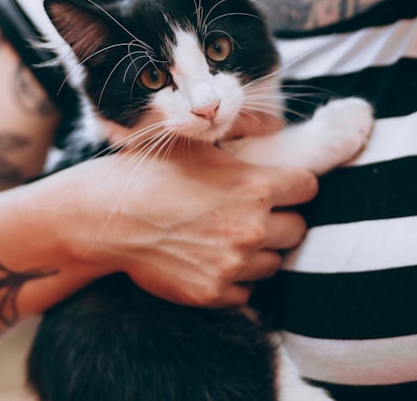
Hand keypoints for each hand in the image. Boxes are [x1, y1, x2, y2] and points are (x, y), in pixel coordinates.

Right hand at [65, 144, 316, 307]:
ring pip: (273, 263)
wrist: (108, 217)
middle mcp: (251, 228)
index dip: (296, 186)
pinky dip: (235, 279)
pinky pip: (246, 291)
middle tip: (256, 214)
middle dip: (282, 220)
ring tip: (229, 237)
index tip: (283, 188)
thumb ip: (243, 131)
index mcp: (255, 186)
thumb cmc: (152, 172)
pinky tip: (213, 260)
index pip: (309, 188)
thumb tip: (276, 124)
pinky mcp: (212, 292)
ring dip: (259, 252)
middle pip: (298, 230)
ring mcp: (233, 264)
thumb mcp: (197, 141)